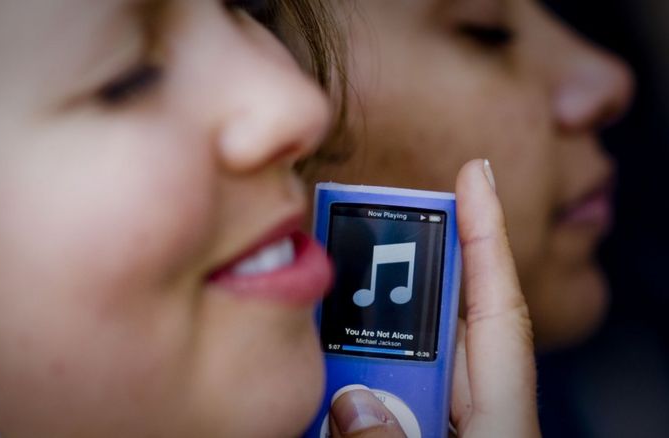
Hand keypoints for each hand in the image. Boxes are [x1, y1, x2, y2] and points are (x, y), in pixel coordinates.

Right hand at [327, 159, 539, 437]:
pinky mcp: (421, 437)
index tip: (476, 174)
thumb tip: (351, 401)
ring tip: (312, 348)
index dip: (486, 233)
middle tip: (341, 258)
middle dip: (387, 296)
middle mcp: (476, 413)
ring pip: (397, 371)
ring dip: (356, 361)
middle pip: (432, 331)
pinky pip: (385, 405)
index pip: (498, 305)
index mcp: (504, 415)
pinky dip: (350, 399)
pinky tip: (322, 399)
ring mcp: (447, 426)